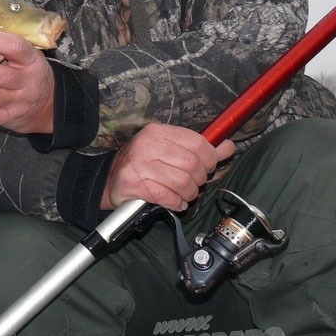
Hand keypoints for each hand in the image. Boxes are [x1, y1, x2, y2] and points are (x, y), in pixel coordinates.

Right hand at [101, 122, 236, 210]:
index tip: (206, 167)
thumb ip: (199, 148)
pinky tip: (175, 202)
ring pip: (183, 182)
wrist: (108, 180)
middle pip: (192, 164)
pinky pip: (169, 197)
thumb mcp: (168, 149)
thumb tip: (227, 146)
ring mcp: (140, 165)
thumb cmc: (142, 164)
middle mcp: (147, 145)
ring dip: (189, 194)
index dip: (209, 158)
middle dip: (199, 179)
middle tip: (193, 183)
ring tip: (184, 194)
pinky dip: (177, 203)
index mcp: (157, 132)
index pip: (197, 142)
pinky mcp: (135, 185)